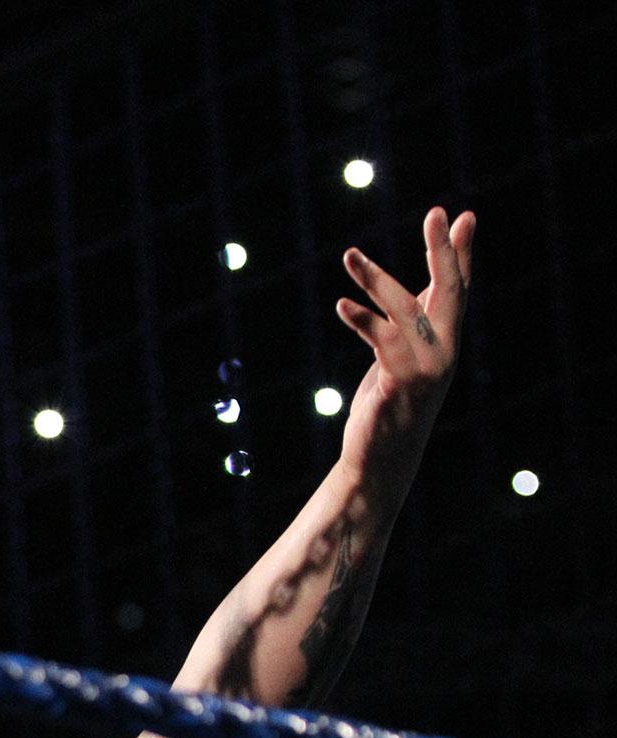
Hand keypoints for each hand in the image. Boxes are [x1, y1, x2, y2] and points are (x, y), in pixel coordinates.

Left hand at [335, 206, 475, 486]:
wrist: (380, 459)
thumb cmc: (389, 405)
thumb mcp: (401, 356)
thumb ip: (409, 322)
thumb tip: (413, 287)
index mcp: (445, 341)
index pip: (457, 288)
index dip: (460, 252)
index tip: (461, 215)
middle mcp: (445, 351)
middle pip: (449, 291)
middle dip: (443, 250)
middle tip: (438, 212)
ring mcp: (426, 369)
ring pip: (406, 311)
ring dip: (376, 279)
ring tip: (350, 254)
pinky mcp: (400, 384)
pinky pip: (383, 344)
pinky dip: (363, 321)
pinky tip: (342, 304)